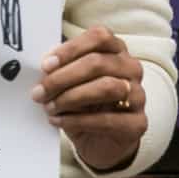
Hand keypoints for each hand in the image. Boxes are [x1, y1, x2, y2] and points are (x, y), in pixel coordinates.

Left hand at [31, 25, 146, 171]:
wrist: (99, 141)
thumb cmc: (81, 102)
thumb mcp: (69, 80)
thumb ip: (60, 68)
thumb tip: (43, 66)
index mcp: (115, 49)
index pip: (99, 37)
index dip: (70, 49)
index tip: (45, 65)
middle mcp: (131, 68)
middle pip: (98, 63)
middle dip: (63, 77)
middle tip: (39, 91)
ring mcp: (139, 95)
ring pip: (107, 87)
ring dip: (71, 97)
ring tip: (49, 107)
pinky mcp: (138, 123)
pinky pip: (108, 119)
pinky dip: (78, 120)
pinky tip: (58, 121)